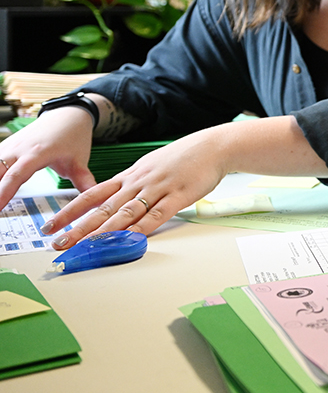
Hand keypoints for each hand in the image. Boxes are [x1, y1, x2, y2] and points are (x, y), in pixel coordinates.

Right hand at [0, 108, 96, 209]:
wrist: (68, 115)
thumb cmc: (73, 138)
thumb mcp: (80, 161)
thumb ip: (85, 182)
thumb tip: (96, 200)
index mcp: (37, 153)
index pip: (16, 176)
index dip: (4, 193)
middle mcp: (19, 149)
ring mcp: (9, 146)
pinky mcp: (4, 146)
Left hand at [40, 127, 232, 249]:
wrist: (212, 146)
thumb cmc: (183, 158)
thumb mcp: (151, 166)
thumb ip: (132, 184)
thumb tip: (115, 202)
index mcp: (130, 176)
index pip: (92, 195)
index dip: (70, 211)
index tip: (51, 225)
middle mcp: (138, 183)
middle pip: (103, 208)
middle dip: (79, 227)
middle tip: (59, 243)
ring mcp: (158, 189)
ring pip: (125, 213)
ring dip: (103, 231)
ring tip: (85, 246)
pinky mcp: (178, 196)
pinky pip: (157, 215)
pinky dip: (142, 228)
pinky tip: (129, 238)